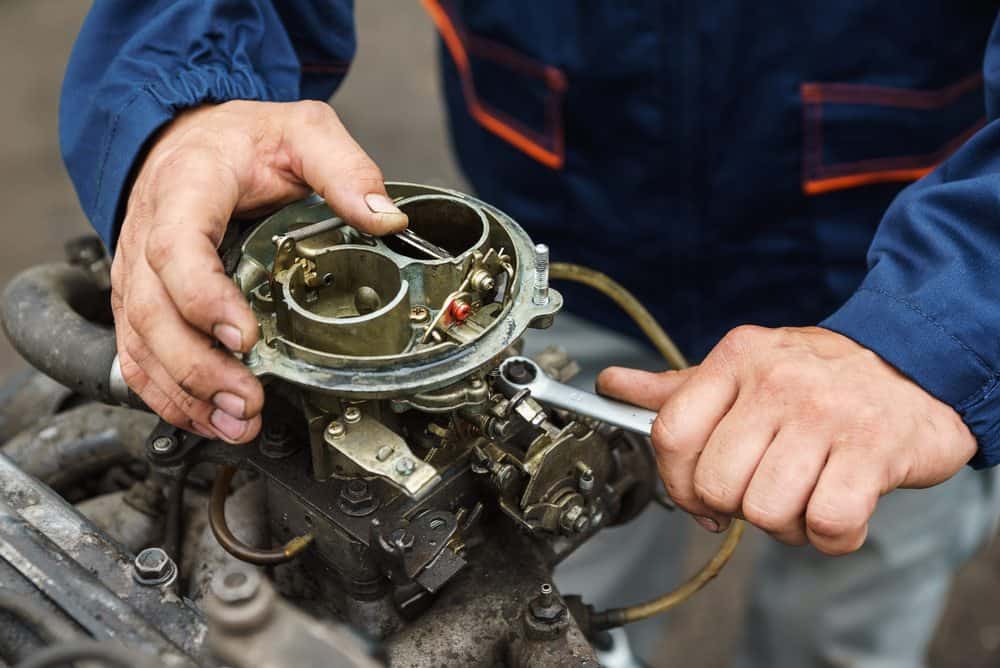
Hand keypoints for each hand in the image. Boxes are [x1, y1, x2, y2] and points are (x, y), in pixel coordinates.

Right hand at [112, 100, 406, 442]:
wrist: (191, 139)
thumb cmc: (241, 140)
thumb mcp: (302, 132)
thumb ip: (344, 169)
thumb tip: (388, 219)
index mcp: (186, 189)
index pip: (178, 249)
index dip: (205, 299)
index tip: (247, 337)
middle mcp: (147, 234)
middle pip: (152, 311)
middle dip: (197, 367)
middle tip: (246, 400)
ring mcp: (137, 273)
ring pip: (140, 343)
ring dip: (183, 392)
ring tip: (234, 423)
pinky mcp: (140, 300)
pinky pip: (137, 354)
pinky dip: (167, 394)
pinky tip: (207, 418)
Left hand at [597, 326, 975, 554]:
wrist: (918, 366)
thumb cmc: (820, 378)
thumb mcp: (746, 368)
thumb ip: (678, 388)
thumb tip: (611, 385)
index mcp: (737, 359)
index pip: (671, 433)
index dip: (677, 482)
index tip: (698, 498)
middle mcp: (777, 382)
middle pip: (717, 483)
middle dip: (736, 506)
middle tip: (764, 490)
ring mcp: (827, 415)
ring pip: (767, 510)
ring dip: (786, 524)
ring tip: (805, 496)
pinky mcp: (874, 451)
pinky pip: (828, 525)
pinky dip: (830, 537)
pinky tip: (838, 511)